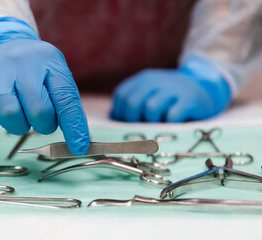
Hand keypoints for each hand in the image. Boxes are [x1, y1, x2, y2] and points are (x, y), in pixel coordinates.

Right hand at [0, 39, 89, 154]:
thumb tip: (78, 144)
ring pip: (9, 114)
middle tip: (40, 119)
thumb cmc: (35, 70)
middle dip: (43, 125)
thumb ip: (67, 107)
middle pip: (38, 111)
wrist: (1, 44)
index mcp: (50, 60)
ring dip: (18, 125)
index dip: (73, 127)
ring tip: (20, 113)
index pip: (66, 99)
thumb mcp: (55, 78)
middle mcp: (23, 60)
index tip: (78, 148)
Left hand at [111, 59, 230, 121]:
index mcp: (143, 79)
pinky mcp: (190, 100)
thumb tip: (114, 119)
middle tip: (142, 127)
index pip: (122, 95)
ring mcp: (173, 89)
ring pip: (151, 109)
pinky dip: (169, 124)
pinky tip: (173, 123)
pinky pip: (172, 116)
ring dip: (152, 122)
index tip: (127, 123)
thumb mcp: (151, 93)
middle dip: (133, 120)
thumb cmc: (171, 98)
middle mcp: (156, 81)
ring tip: (160, 123)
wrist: (204, 87)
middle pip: (132, 103)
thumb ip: (133, 103)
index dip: (120, 113)